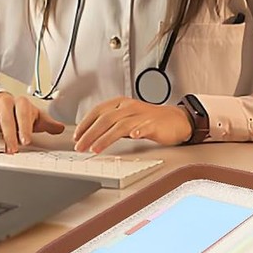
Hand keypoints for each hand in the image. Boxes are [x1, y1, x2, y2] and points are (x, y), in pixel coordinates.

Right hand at [0, 92, 64, 153]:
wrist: (3, 102)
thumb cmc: (19, 112)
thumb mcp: (34, 116)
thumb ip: (46, 123)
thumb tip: (59, 128)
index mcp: (21, 104)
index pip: (23, 114)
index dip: (25, 127)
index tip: (26, 140)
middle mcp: (6, 104)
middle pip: (7, 118)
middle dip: (9, 134)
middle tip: (13, 148)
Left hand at [73, 96, 191, 153]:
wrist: (176, 120)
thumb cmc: (149, 120)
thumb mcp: (126, 119)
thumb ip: (111, 125)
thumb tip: (90, 135)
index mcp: (120, 103)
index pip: (98, 111)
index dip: (85, 123)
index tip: (76, 136)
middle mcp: (129, 107)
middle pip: (105, 119)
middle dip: (90, 134)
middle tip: (80, 146)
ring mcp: (141, 115)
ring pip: (120, 125)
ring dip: (105, 138)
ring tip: (95, 149)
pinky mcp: (154, 124)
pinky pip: (144, 127)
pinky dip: (137, 131)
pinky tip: (133, 137)